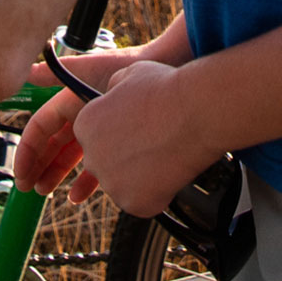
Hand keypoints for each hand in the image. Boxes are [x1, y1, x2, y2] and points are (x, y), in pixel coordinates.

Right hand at [9, 45, 156, 197]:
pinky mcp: (119, 142)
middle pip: (53, 146)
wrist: (166, 67)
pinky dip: (85, 181)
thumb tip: (27, 72)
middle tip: (29, 187)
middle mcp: (83, 116)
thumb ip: (55, 72)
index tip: (21, 172)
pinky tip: (77, 194)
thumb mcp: (88, 68)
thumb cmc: (127, 63)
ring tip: (46, 191)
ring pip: (72, 157)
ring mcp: (100, 130)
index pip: (41, 129)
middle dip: (39, 166)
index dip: (28, 151)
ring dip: (57, 174)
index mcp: (71, 101)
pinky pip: (97, 165)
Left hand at [64, 60, 222, 218]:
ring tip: (164, 155)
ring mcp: (111, 183)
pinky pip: (142, 203)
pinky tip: (170, 172)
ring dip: (140, 176)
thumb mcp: (129, 76)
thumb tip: (113, 96)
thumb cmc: (165, 90)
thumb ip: (112, 90)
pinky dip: (156, 193)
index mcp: (85, 125)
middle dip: (125, 158)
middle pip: (105, 164)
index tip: (136, 130)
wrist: (196, 113)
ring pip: (123, 185)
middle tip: (152, 144)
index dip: (116, 134)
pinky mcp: (133, 204)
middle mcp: (92, 157)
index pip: (93, 138)